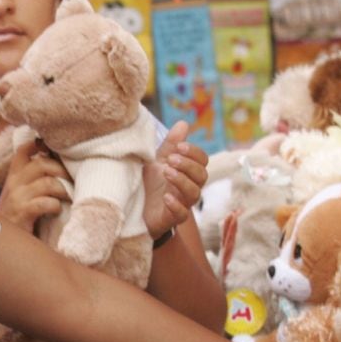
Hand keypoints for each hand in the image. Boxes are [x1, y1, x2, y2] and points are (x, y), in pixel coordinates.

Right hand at [0, 139, 69, 233]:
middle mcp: (14, 184)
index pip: (23, 151)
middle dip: (60, 170)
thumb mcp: (19, 194)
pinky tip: (57, 210)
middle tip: (71, 179)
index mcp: (13, 177)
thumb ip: (31, 180)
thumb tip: (57, 166)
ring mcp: (17, 198)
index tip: (51, 147)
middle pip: (41, 164)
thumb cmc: (18, 217)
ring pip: (47, 182)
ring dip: (63, 189)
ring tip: (68, 197)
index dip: (37, 145)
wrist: (4, 243)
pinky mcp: (23, 212)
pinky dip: (56, 205)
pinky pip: (45, 203)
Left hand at [143, 120, 207, 238]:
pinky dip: (176, 205)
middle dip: (188, 165)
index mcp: (188, 172)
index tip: (179, 147)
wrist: (138, 209)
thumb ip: (171, 144)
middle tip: (171, 159)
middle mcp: (189, 187)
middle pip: (202, 176)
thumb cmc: (152, 184)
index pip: (202, 160)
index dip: (194, 152)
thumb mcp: (158, 161)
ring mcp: (182, 203)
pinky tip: (166, 197)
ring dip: (182, 181)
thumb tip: (183, 123)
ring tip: (166, 172)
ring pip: (194, 193)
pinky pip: (182, 214)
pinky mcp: (172, 218)